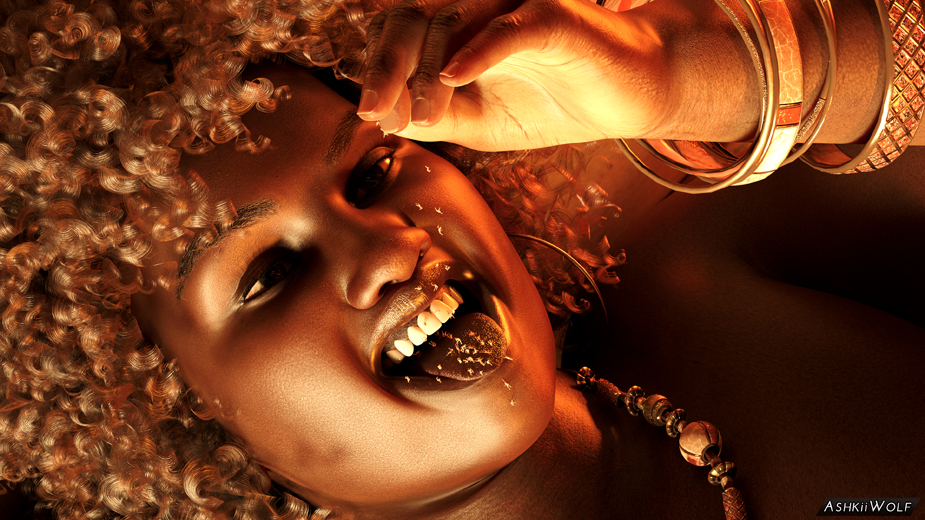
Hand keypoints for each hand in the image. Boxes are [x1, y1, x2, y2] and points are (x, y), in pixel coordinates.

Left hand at [357, 0, 678, 150]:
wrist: (628, 100)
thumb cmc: (554, 104)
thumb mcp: (480, 122)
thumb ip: (435, 116)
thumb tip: (386, 117)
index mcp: (458, 26)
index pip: (399, 31)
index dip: (378, 68)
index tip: (371, 113)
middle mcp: (479, 7)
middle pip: (413, 17)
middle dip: (386, 66)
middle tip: (374, 111)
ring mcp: (515, 5)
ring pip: (451, 20)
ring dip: (429, 73)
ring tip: (426, 117)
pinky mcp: (553, 17)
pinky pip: (509, 27)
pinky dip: (478, 52)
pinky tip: (453, 80)